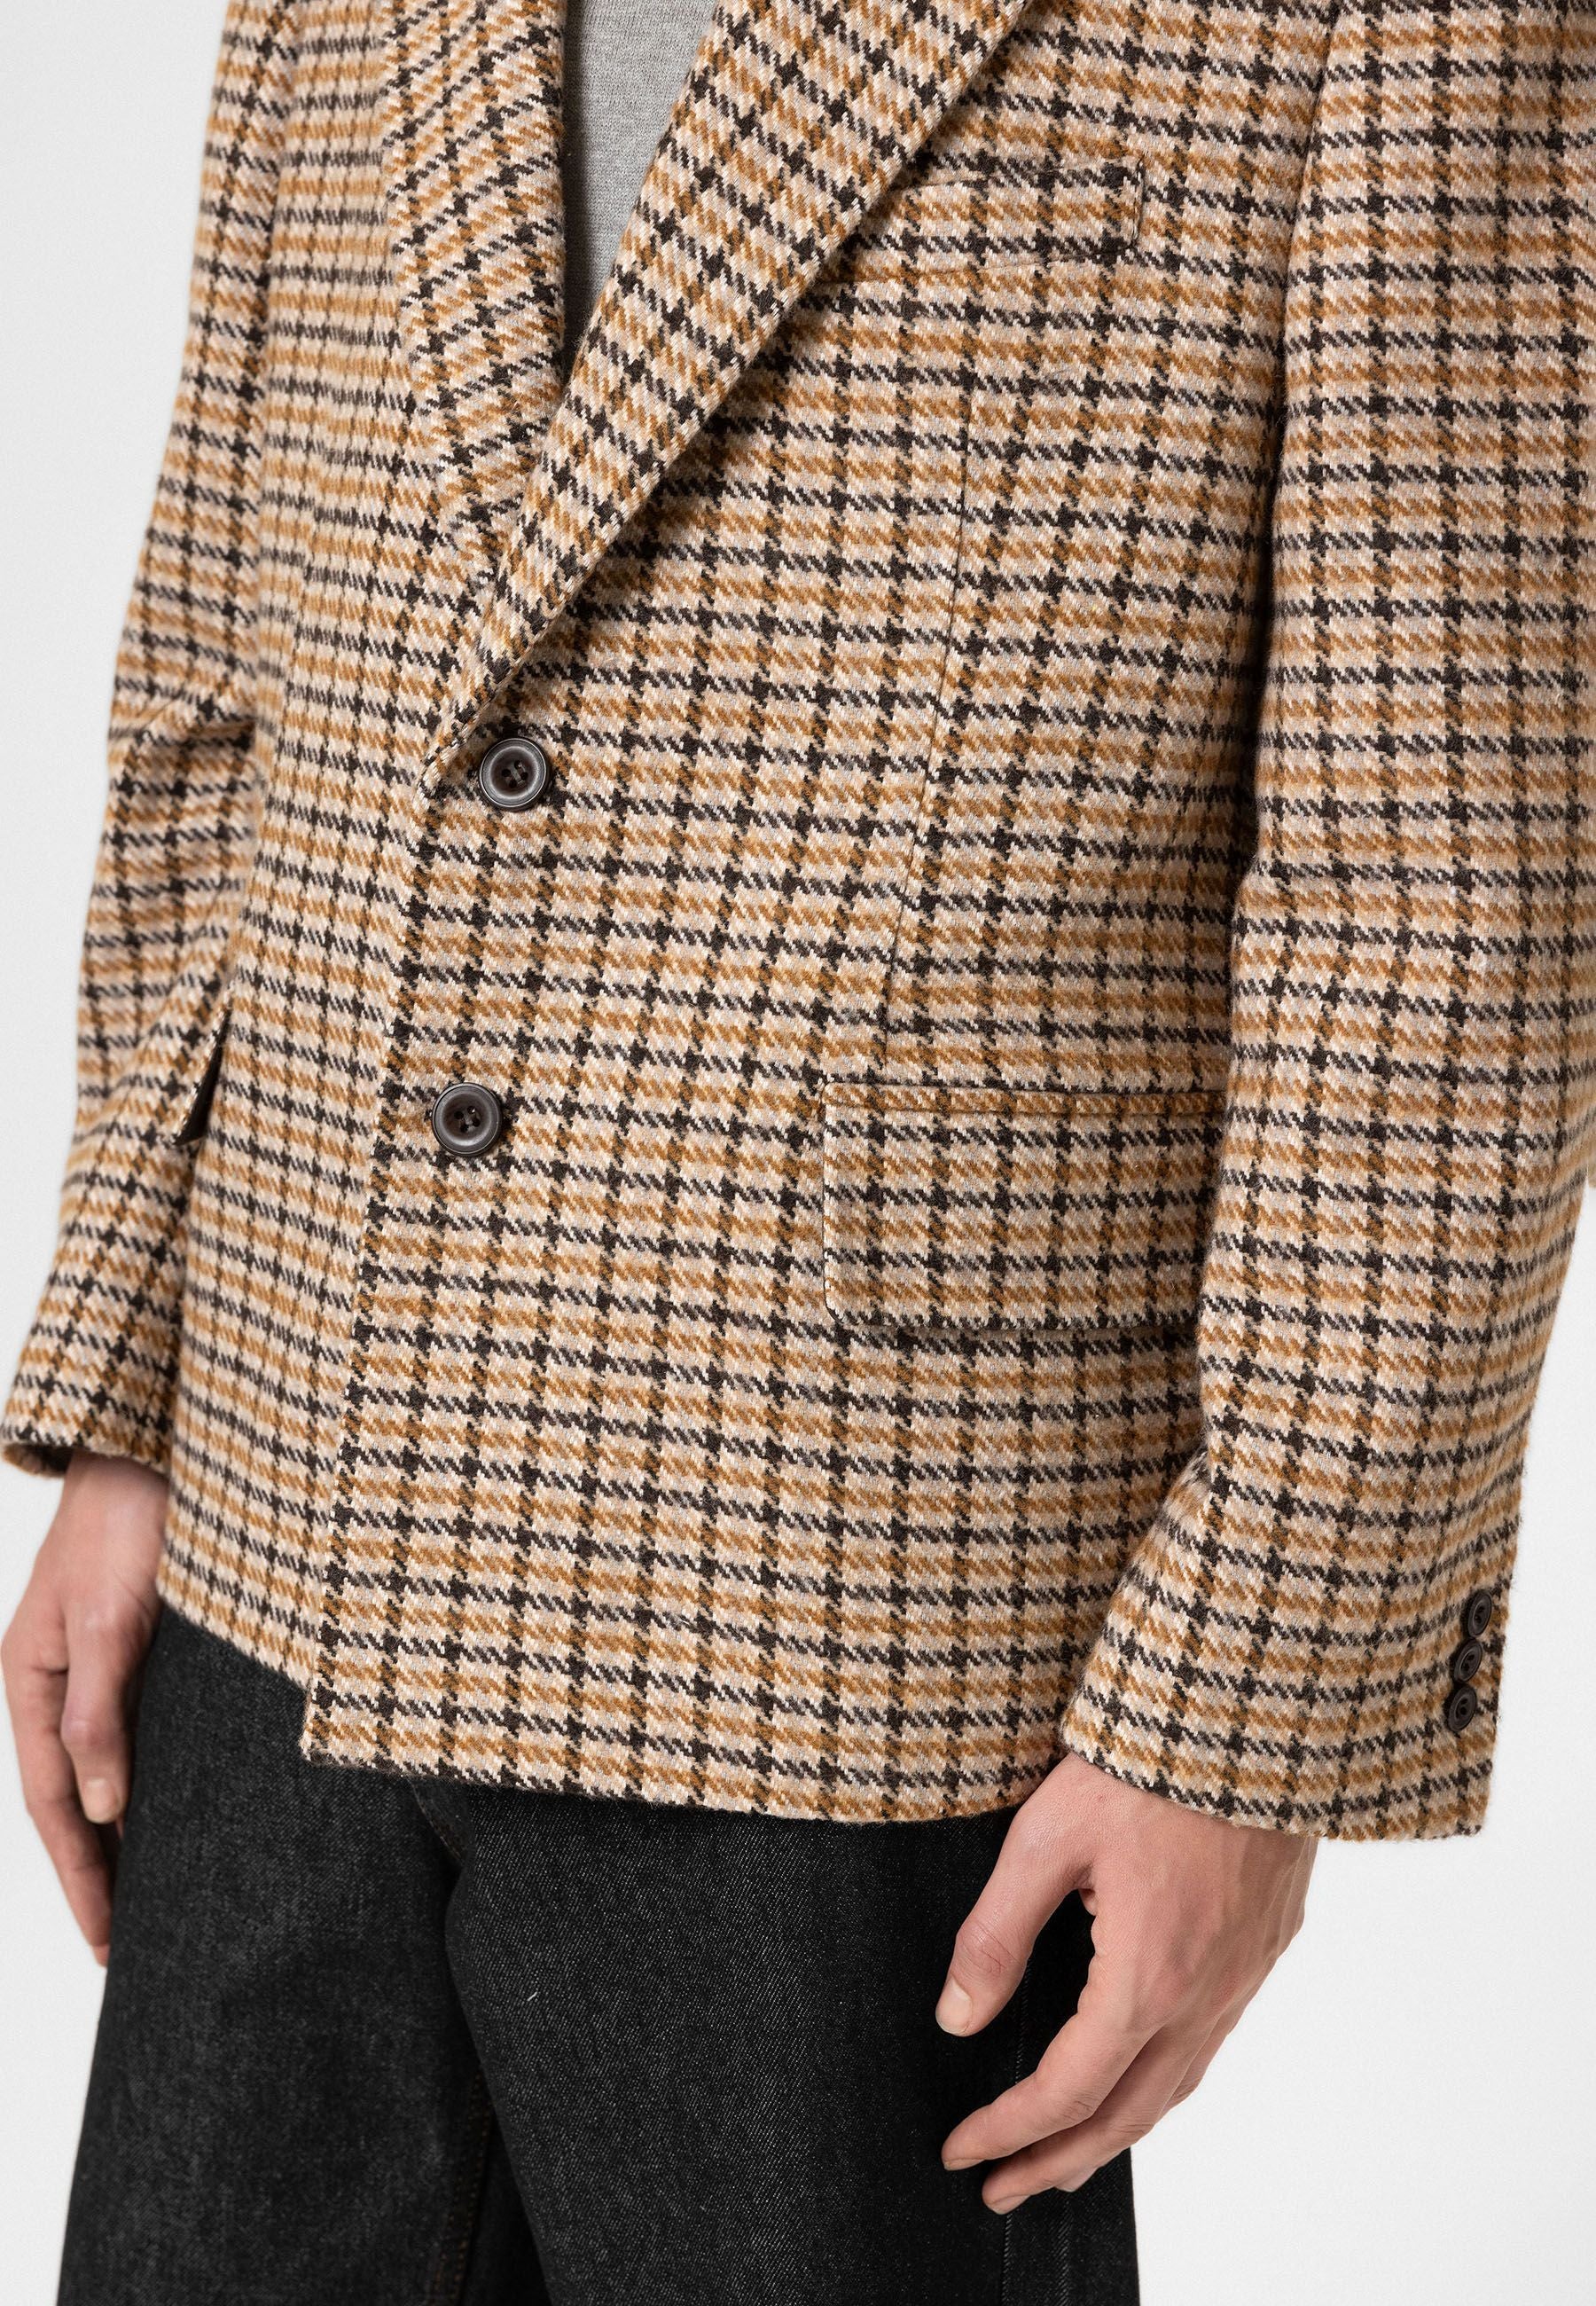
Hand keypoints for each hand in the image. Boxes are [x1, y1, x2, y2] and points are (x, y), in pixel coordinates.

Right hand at [3, 1452, 166, 1961]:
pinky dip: (145, 1781)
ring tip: (156, 1898)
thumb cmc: (127, 1523)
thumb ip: (101, 1713)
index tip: (111, 1948)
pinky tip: (174, 1805)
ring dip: (122, 1834)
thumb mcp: (110, 1620)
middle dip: (97, 1876)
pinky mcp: (132, 1645)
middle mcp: (55, 1684)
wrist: (151, 1446)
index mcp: (32, 1684)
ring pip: (100, 1772)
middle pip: (71, 1803)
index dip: (83, 1882)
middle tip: (131, 1948)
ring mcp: (91, 1666)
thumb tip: (98, 1809)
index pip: (51, 1810)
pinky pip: (131, 1734)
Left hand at [938, 1751, 1314, 2209]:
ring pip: (1176, 2087)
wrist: (1258, 1712)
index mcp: (1147, 1976)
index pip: (1069, 2089)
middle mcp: (1205, 1993)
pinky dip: (1161, 2086)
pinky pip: (1209, 2044)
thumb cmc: (1148, 1763)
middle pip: (1128, 2115)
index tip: (961, 2150)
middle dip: (1058, 2162)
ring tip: (1062, 2158)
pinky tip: (1137, 2075)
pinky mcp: (1263, 1945)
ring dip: (1113, 2134)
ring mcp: (1243, 1974)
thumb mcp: (1047, 1835)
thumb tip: (957, 2018)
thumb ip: (997, 1934)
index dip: (1008, 2129)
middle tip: (1002, 2189)